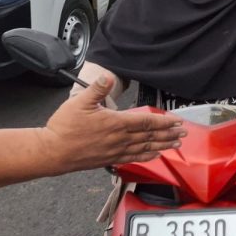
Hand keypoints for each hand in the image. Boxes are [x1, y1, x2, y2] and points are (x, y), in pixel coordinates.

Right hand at [42, 76, 185, 171]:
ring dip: (163, 145)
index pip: (146, 122)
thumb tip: (107, 76)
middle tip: (184, 133)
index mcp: (116, 123)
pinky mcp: (110, 159)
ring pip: (145, 148)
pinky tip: (155, 155)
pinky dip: (147, 156)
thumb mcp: (79, 102)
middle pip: (150, 136)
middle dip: (169, 134)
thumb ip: (96, 89)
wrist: (51, 152)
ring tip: (176, 144)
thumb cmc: (64, 128)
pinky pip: (134, 158)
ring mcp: (116, 151)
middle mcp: (119, 139)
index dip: (164, 122)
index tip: (177, 121)